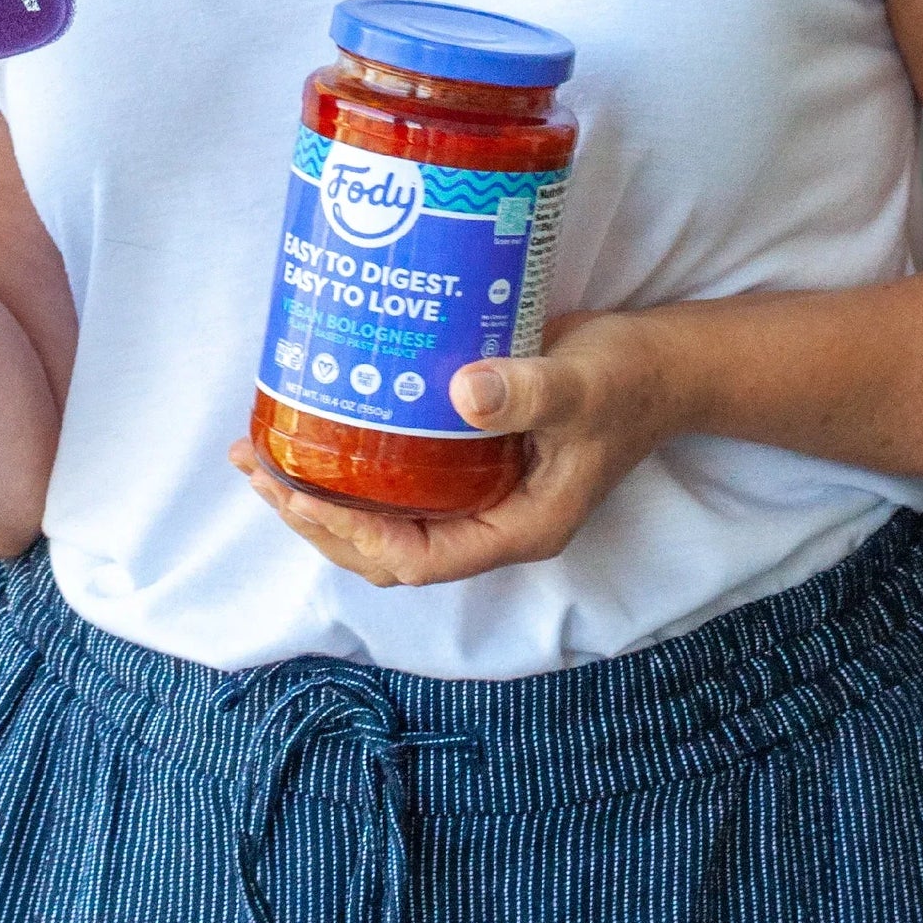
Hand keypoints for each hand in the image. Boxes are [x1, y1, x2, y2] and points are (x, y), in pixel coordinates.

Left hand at [231, 308, 680, 586]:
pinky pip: (400, 481)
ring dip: (322, 496)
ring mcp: (479, 494)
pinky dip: (353, 466)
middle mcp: (492, 522)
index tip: (301, 496)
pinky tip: (318, 427)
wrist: (664, 363)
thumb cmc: (629, 379)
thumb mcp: (582, 384)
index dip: (356, 536)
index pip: (421, 558)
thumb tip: (463, 395)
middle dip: (316, 518)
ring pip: (385, 519)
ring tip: (263, 454)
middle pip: (386, 549)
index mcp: (519, 528)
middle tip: (258, 468)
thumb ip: (528, 393)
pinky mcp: (471, 459)